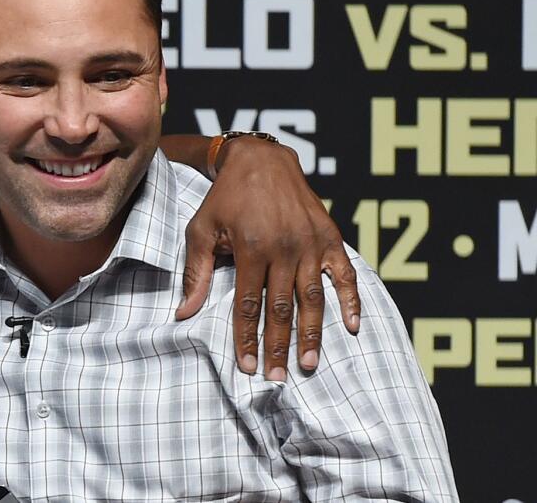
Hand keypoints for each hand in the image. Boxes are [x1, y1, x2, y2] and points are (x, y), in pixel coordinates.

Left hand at [174, 137, 360, 379]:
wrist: (261, 161)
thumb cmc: (225, 199)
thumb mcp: (200, 229)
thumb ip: (195, 272)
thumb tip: (183, 313)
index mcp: (251, 248)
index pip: (248, 304)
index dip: (247, 337)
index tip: (248, 366)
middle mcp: (284, 247)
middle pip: (281, 307)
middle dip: (278, 345)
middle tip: (277, 377)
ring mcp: (310, 243)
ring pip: (313, 298)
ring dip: (312, 333)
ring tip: (309, 363)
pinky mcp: (330, 237)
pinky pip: (344, 273)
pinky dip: (351, 300)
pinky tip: (354, 326)